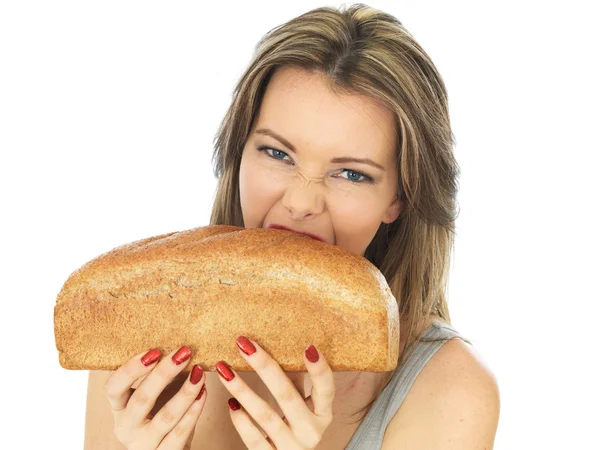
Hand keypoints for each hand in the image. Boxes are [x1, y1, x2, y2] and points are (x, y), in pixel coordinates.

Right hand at [104, 346, 206, 449]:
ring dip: (186, 391)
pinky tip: (203, 393)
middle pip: (141, 399)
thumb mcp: (155, 393)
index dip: (131, 368)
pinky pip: (181, 432)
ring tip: (200, 372)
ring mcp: (143, 445)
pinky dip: (194, 410)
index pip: (113, 387)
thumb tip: (181, 348)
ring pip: (166, 416)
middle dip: (164, 373)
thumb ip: (161, 374)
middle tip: (183, 353)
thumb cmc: (161, 412)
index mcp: (119, 407)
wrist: (168, 448)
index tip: (154, 351)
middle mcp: (126, 427)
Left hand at [217, 336, 334, 448]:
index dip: (319, 370)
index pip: (326, 390)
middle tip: (244, 344)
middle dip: (264, 367)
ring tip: (224, 369)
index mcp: (323, 415)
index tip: (308, 346)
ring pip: (265, 415)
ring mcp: (292, 447)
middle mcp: (310, 432)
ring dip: (242, 390)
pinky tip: (230, 403)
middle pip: (287, 396)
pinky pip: (254, 439)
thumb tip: (282, 345)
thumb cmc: (296, 429)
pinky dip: (241, 420)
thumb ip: (295, 382)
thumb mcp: (303, 407)